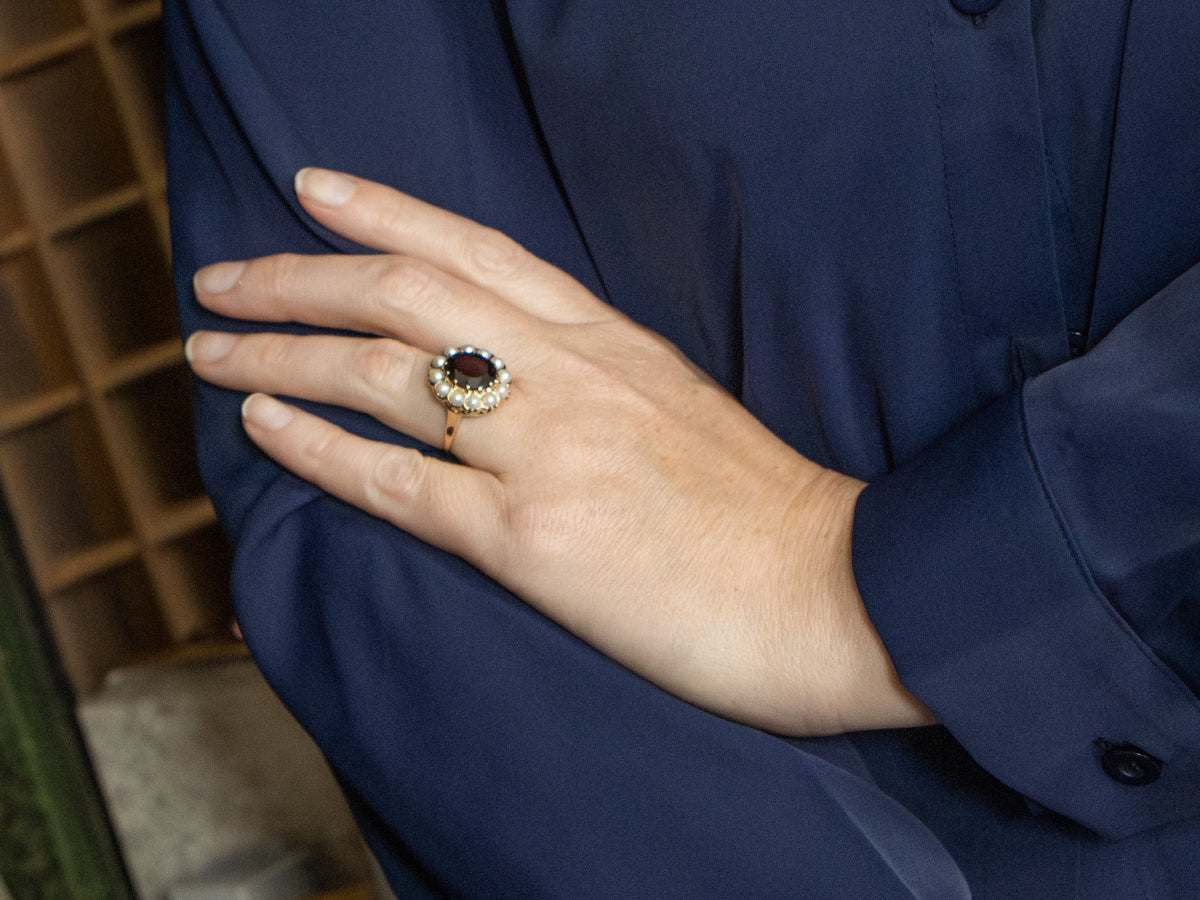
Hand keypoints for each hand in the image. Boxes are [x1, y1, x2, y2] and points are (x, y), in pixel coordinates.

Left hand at [185, 168, 931, 734]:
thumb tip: (520, 375)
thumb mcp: (681, 407)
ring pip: (386, 375)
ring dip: (282, 351)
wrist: (835, 593)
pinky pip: (402, 484)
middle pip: (408, 295)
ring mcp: (550, 454)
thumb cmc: (765, 512)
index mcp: (610, 343)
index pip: (478, 249)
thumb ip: (599, 377)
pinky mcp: (535, 542)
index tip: (312, 191)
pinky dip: (320, 450)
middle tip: (223, 276)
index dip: (385, 211)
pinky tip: (265, 424)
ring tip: (211, 346)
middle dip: (299, 275)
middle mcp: (571, 378)